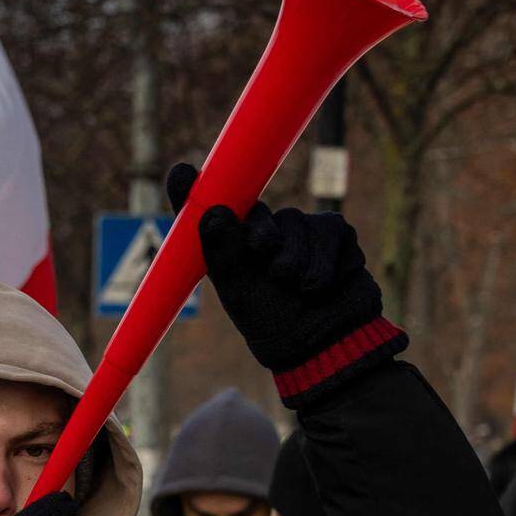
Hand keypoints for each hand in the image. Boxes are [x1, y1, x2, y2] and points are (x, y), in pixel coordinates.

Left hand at [166, 162, 406, 407]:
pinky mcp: (336, 234)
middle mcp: (265, 233)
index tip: (179, 170)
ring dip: (298, 260)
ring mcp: (301, 231)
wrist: (326, 344)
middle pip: (262, 213)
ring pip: (299, 222)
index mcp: (233, 246)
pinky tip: (325, 284)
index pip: (214, 210)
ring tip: (299, 288)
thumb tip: (213, 213)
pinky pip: (331, 231)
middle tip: (266, 258)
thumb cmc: (275, 323)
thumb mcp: (241, 291)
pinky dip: (326, 262)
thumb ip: (225, 251)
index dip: (194, 188)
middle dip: (264, 235)